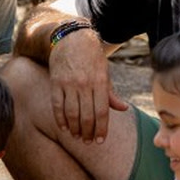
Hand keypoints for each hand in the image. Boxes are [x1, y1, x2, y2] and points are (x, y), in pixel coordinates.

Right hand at [47, 28, 124, 142]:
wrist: (72, 38)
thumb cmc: (92, 57)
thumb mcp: (105, 72)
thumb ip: (111, 93)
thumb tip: (123, 109)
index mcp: (100, 82)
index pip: (102, 112)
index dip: (101, 129)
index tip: (100, 140)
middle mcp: (85, 84)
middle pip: (87, 116)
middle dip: (88, 132)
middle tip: (88, 142)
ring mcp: (69, 84)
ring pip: (72, 113)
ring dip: (74, 128)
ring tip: (77, 136)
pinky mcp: (56, 83)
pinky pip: (57, 106)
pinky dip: (60, 119)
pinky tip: (64, 127)